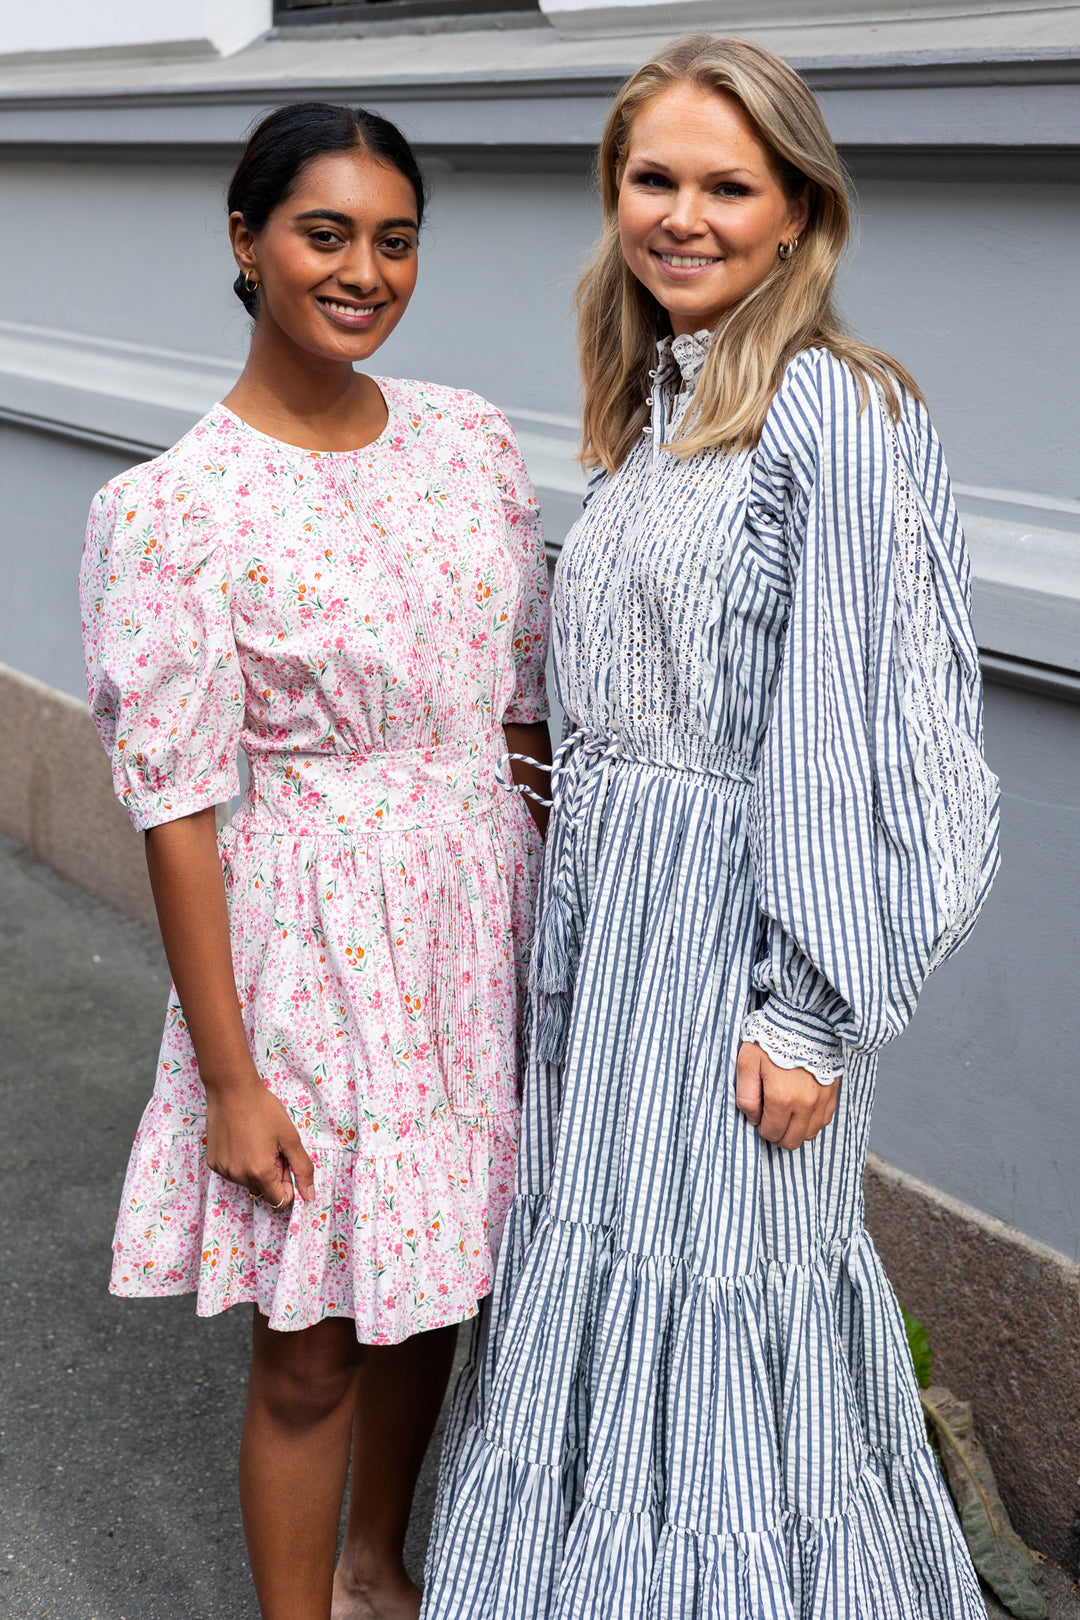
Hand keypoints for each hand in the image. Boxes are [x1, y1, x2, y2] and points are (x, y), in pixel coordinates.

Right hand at [204, 1077, 315, 1211]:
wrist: (232, 1090)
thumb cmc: (263, 1110)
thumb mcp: (290, 1138)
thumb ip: (302, 1169)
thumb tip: (310, 1196)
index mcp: (260, 1172)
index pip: (279, 1201)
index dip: (286, 1184)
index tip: (285, 1163)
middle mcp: (238, 1176)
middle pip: (263, 1190)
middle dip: (271, 1174)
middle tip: (271, 1147)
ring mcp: (223, 1170)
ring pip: (247, 1182)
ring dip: (255, 1169)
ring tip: (256, 1141)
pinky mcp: (213, 1162)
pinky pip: (232, 1172)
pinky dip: (240, 1162)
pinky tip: (241, 1141)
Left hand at [735, 1041, 838, 1150]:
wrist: (803, 1020)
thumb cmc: (772, 1039)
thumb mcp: (746, 1063)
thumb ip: (745, 1095)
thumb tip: (753, 1117)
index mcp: (781, 1099)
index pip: (770, 1133)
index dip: (761, 1127)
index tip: (759, 1113)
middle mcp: (805, 1104)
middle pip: (791, 1140)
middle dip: (777, 1134)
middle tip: (770, 1116)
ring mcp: (821, 1101)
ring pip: (809, 1135)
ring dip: (795, 1130)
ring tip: (786, 1113)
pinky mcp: (832, 1094)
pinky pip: (823, 1121)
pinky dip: (811, 1121)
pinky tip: (801, 1107)